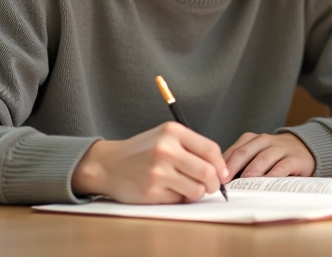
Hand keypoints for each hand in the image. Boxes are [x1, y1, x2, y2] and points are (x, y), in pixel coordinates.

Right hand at [71, 122, 228, 203]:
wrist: (108, 164)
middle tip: (211, 186)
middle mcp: (166, 149)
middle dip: (214, 184)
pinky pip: (179, 199)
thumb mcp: (165, 137)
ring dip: (197, 192)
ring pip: (197, 189)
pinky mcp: (151, 191)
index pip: (211, 149)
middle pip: (207, 172)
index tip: (223, 174)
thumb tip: (220, 169)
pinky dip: (179, 198)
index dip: (221, 165)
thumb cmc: (141, 151)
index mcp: (172, 131)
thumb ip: (191, 147)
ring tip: (187, 187)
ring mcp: (158, 171)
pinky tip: (168, 190)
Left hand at [223, 132, 315, 177]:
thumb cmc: (275, 156)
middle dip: (232, 166)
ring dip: (251, 170)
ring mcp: (280, 148)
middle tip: (224, 180)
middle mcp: (264, 141)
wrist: (305, 148)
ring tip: (243, 181)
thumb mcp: (257, 154)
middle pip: (245, 151)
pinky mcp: (294, 158)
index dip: (223, 163)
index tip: (214, 176)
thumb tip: (220, 180)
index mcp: (252, 139)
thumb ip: (241, 163)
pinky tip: (266, 182)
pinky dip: (273, 174)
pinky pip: (282, 166)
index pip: (234, 150)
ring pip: (263, 157)